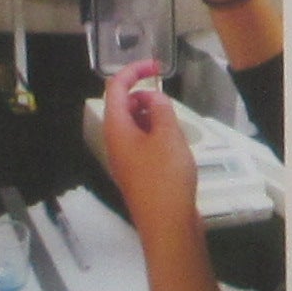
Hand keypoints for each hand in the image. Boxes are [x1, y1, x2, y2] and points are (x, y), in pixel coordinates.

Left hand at [96, 65, 203, 239]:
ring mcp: (125, 161)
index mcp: (116, 129)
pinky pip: (143, 144)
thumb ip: (160, 109)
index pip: (116, 89)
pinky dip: (157, 136)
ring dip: (154, 119)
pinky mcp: (138, 174)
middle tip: (169, 105)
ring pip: (135, 127)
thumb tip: (153, 98)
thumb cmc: (165, 178)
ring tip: (176, 129)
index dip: (134, 71)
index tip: (156, 66)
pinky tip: (176, 148)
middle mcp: (115, 143)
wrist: (167, 225)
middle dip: (146, 98)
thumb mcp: (168, 135)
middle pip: (124, 107)